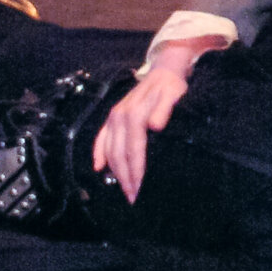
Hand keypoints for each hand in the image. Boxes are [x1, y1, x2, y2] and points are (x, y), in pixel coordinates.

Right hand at [92, 38, 208, 201]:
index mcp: (133, 115)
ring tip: (123, 190)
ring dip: (115, 172)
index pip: (133, 151)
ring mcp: (114, 117)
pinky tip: (98, 168)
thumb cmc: (171, 87)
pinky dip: (98, 153)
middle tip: (133, 199)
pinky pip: (101, 138)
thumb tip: (154, 126)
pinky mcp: (113, 118)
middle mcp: (119, 117)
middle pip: (119, 155)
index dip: (136, 173)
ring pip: (110, 150)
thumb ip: (164, 110)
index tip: (140, 191)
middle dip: (125, 179)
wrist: (163, 71)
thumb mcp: (173, 95)